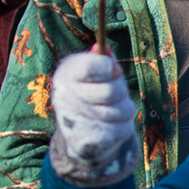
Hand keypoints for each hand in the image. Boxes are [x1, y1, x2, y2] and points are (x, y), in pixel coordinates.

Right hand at [47, 48, 139, 185]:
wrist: (81, 136)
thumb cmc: (94, 95)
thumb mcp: (97, 74)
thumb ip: (102, 59)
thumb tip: (103, 47)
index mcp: (66, 73)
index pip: (93, 66)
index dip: (109, 68)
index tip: (111, 71)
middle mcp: (64, 95)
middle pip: (112, 90)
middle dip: (121, 92)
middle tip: (115, 95)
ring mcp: (73, 119)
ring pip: (122, 110)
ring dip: (125, 110)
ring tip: (114, 111)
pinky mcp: (86, 142)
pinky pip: (122, 129)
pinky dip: (123, 127)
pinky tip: (111, 127)